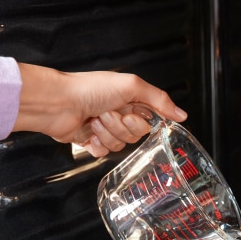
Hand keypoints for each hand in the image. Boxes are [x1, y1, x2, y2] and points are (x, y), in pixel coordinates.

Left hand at [12, 64, 186, 156]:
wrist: (59, 102)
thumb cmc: (90, 88)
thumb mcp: (131, 86)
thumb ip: (159, 100)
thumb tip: (182, 114)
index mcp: (129, 101)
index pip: (149, 121)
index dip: (140, 121)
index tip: (130, 112)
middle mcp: (118, 115)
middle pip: (135, 135)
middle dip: (121, 126)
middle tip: (108, 112)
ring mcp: (104, 130)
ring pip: (120, 145)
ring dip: (107, 132)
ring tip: (94, 119)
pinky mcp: (91, 142)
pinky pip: (104, 153)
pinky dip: (97, 144)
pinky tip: (89, 133)